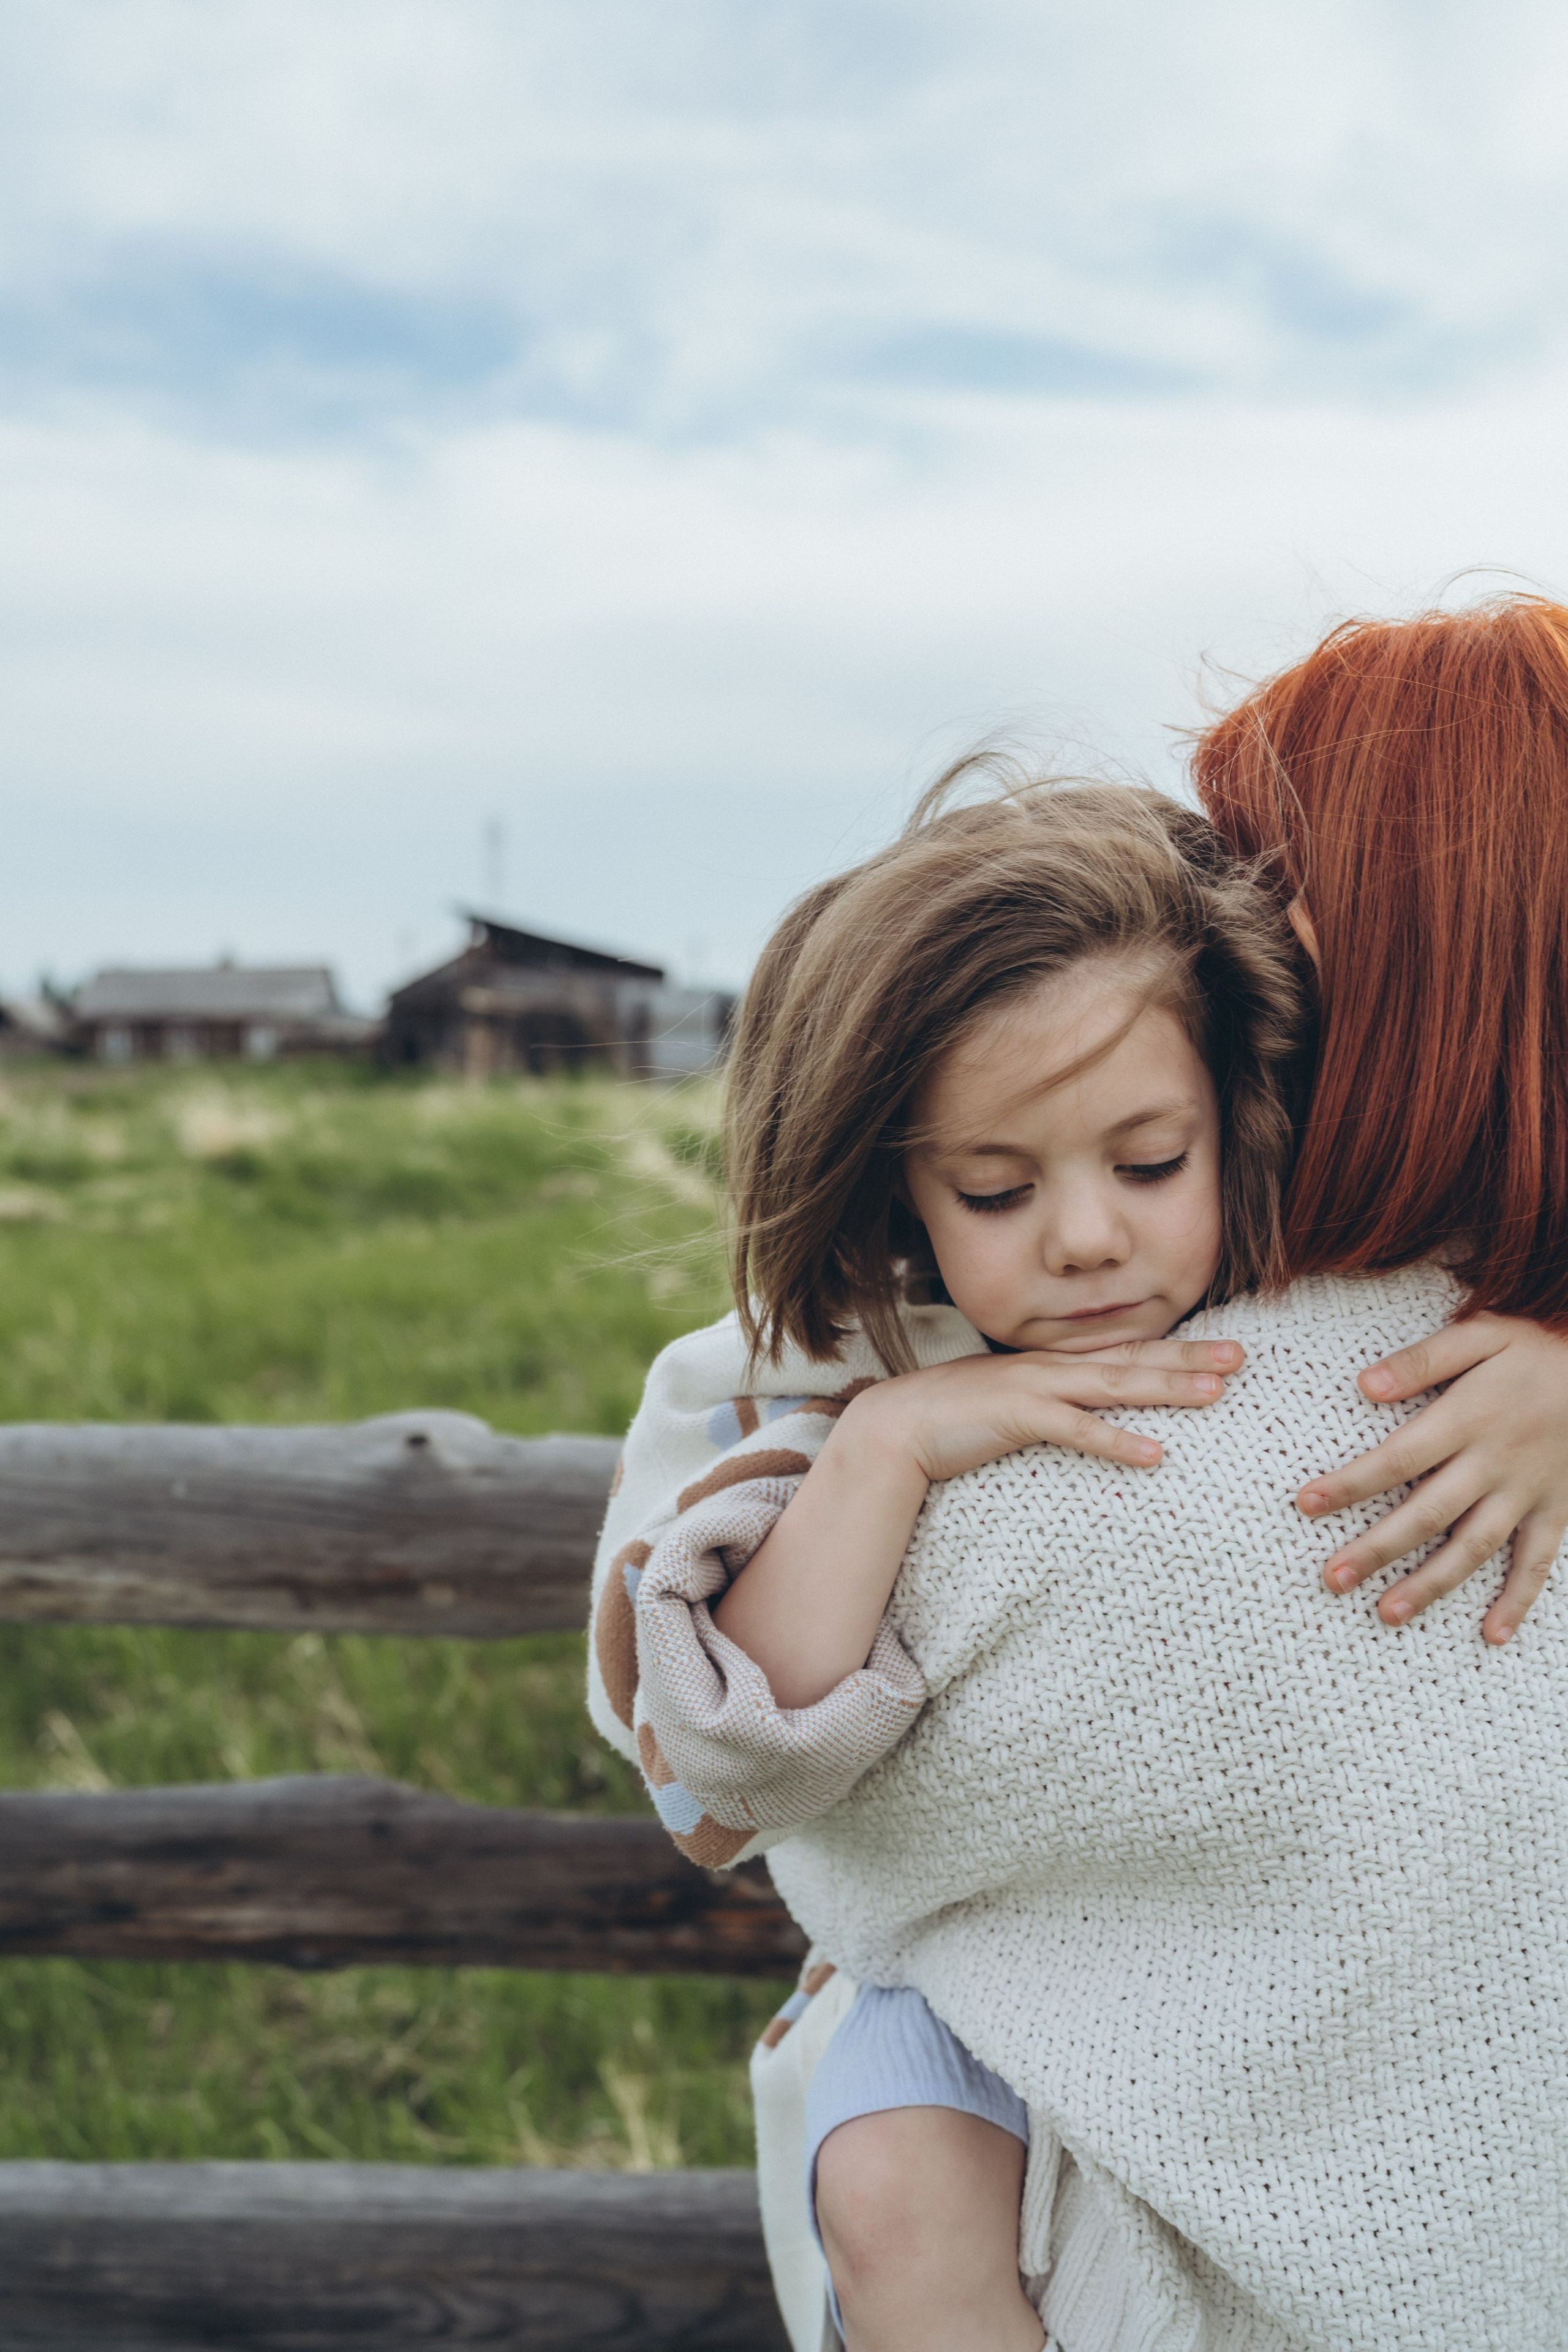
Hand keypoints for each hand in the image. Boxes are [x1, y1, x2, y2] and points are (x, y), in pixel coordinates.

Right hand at [847, 1335, 1242, 1486]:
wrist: (895, 1425)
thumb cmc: (954, 1420)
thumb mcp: (1014, 1405)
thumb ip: (1053, 1406)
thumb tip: (1089, 1416)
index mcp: (1053, 1364)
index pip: (1126, 1353)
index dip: (1176, 1349)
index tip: (1223, 1349)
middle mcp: (1051, 1366)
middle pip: (1133, 1359)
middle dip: (1189, 1357)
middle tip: (1243, 1357)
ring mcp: (1035, 1387)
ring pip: (1113, 1385)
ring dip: (1166, 1388)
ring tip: (1215, 1393)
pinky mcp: (1017, 1416)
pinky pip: (1075, 1429)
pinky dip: (1115, 1441)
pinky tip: (1154, 1455)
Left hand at [1296, 1314, 1567, 1644]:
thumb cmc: (1539, 1345)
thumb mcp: (1483, 1333)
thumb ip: (1423, 1360)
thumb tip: (1363, 1384)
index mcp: (1468, 1417)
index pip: (1397, 1459)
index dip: (1350, 1483)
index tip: (1306, 1504)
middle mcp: (1494, 1462)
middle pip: (1427, 1514)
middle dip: (1377, 1549)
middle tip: (1332, 1578)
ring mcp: (1528, 1492)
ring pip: (1474, 1547)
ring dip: (1431, 1584)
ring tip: (1388, 1613)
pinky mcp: (1558, 1509)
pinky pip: (1538, 1561)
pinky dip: (1518, 1599)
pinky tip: (1493, 1634)